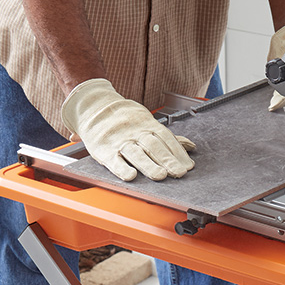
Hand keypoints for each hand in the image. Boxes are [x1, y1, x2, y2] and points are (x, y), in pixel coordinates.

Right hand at [61, 79, 194, 180]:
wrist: (94, 107)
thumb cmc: (125, 119)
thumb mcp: (148, 122)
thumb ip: (167, 137)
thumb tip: (191, 146)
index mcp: (148, 125)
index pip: (166, 138)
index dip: (178, 152)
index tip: (188, 166)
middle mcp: (135, 132)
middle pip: (154, 146)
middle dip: (168, 160)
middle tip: (179, 172)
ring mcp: (120, 141)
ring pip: (136, 153)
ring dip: (149, 165)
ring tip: (160, 176)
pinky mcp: (105, 151)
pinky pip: (114, 160)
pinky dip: (122, 169)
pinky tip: (131, 176)